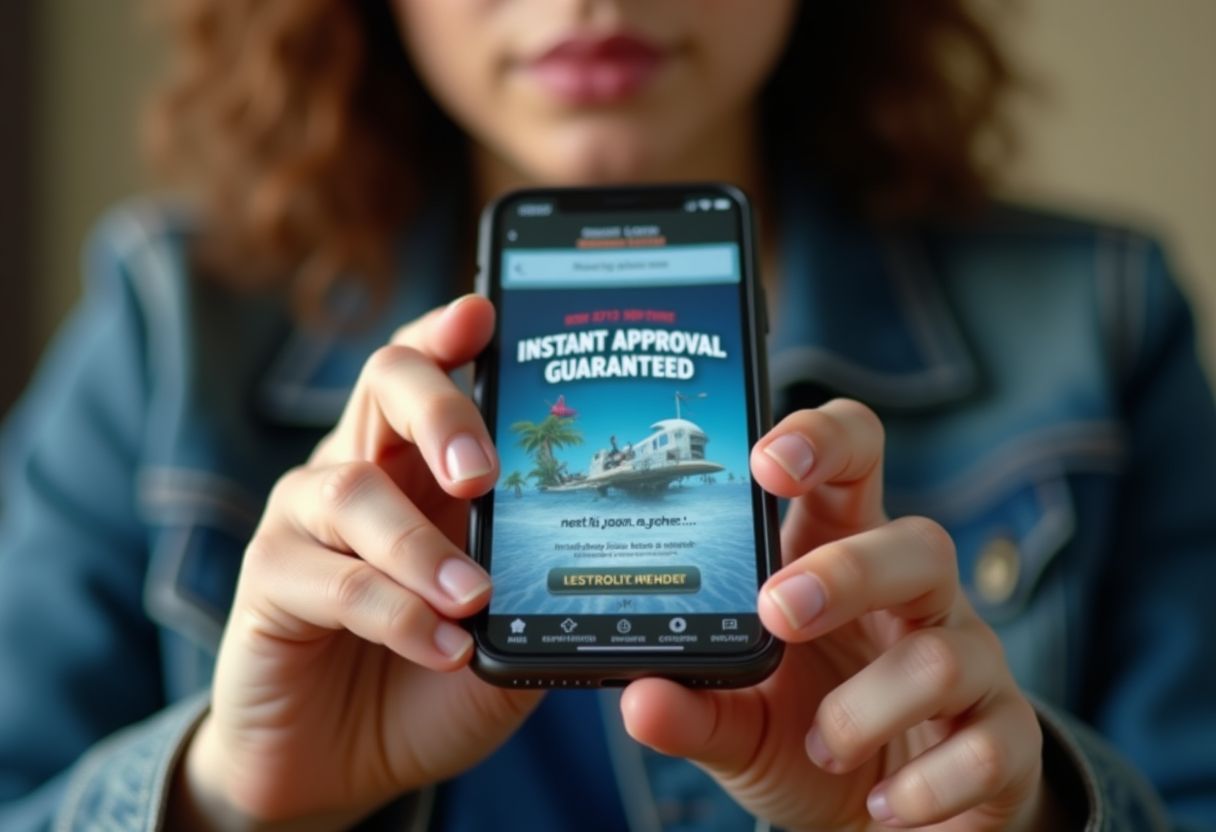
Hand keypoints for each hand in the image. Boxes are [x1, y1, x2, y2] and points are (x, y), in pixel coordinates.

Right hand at [172, 296, 540, 829]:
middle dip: (440, 409)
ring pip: (353, 489)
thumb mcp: (504, 629)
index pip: (427, 372)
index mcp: (418, 464)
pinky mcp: (269, 580)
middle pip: (384, 384)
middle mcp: (359, 469)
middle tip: (481, 471)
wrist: (344, 763)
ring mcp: (305, 520)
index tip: (484, 315)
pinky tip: (444, 645)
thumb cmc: (429, 681)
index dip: (447, 335)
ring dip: (421, 547)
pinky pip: (332, 579)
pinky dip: (396, 612)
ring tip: (474, 598)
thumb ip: (536, 587)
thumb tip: (602, 556)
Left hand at [621, 400, 1048, 830]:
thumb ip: (695, 708)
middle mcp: (912, 599)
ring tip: (822, 747)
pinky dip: (928, 783)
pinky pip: (991, 745)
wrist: (875, 827)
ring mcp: (969, 662)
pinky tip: (882, 802)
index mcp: (840, 559)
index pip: (854, 464)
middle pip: (917, 542)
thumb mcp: (739, 725)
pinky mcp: (1004, 738)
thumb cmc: (805, 742)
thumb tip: (637, 700)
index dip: (823, 442)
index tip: (768, 462)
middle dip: (849, 572)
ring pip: (947, 651)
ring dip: (868, 707)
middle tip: (779, 611)